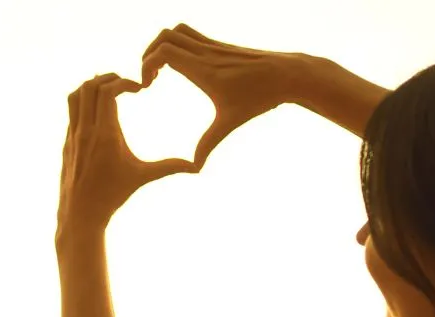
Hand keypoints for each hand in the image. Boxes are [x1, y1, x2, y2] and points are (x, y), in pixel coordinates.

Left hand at [57, 74, 193, 232]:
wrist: (80, 214)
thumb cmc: (112, 196)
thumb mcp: (142, 177)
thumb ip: (168, 167)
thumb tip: (196, 168)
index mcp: (105, 134)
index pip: (107, 91)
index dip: (124, 82)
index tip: (138, 89)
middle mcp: (86, 131)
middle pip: (89, 87)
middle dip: (108, 78)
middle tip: (125, 83)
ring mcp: (73, 136)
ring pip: (75, 96)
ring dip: (91, 86)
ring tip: (109, 89)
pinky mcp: (67, 142)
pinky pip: (71, 111)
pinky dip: (84, 101)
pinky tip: (98, 108)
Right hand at [141, 24, 304, 169]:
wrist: (288, 75)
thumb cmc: (260, 97)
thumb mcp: (231, 122)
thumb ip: (208, 143)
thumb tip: (195, 168)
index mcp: (204, 69)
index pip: (164, 52)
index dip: (146, 65)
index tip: (147, 86)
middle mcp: (206, 53)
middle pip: (165, 36)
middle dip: (149, 53)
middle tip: (150, 77)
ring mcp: (214, 46)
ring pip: (178, 30)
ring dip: (162, 45)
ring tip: (161, 69)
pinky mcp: (221, 46)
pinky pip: (191, 35)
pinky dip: (178, 45)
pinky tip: (182, 67)